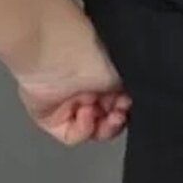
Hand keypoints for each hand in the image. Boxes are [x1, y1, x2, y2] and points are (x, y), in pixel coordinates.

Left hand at [13, 28, 130, 145]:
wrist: (55, 50)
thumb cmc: (85, 47)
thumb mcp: (120, 71)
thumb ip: (129, 91)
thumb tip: (132, 104)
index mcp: (103, 73)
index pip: (121, 102)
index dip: (128, 109)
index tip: (130, 106)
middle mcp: (85, 88)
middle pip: (107, 119)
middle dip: (116, 121)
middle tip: (118, 115)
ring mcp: (68, 103)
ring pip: (91, 131)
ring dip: (102, 128)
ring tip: (104, 116)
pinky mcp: (50, 116)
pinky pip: (71, 135)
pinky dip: (83, 130)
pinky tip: (85, 114)